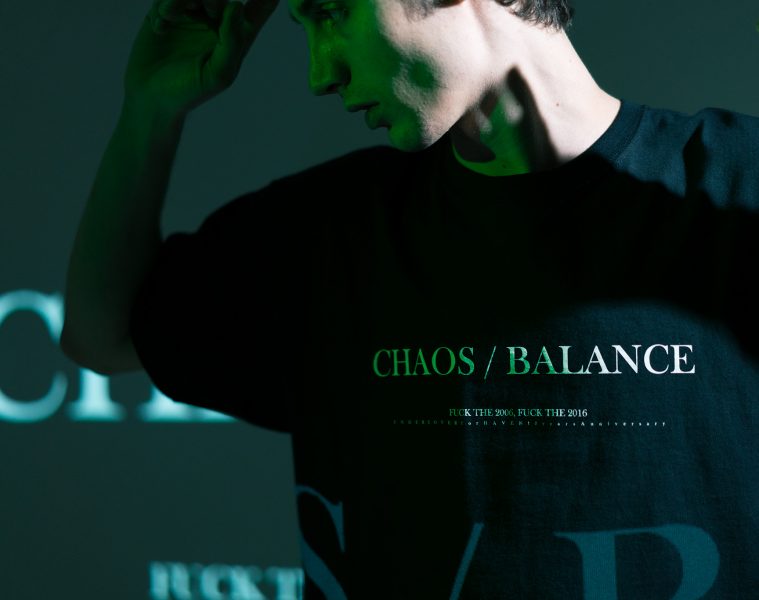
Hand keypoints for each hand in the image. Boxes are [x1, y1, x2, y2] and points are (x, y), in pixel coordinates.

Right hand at [124, 0, 278, 116]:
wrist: (152, 97)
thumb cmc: (191, 91)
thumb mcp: (218, 74)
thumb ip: (232, 41)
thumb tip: (236, 5)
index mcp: (238, 36)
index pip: (262, 5)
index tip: (258, 0)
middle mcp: (218, 21)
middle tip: (201, 8)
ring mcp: (193, 14)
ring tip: (168, 15)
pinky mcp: (167, 12)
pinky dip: (164, 7)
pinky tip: (159, 28)